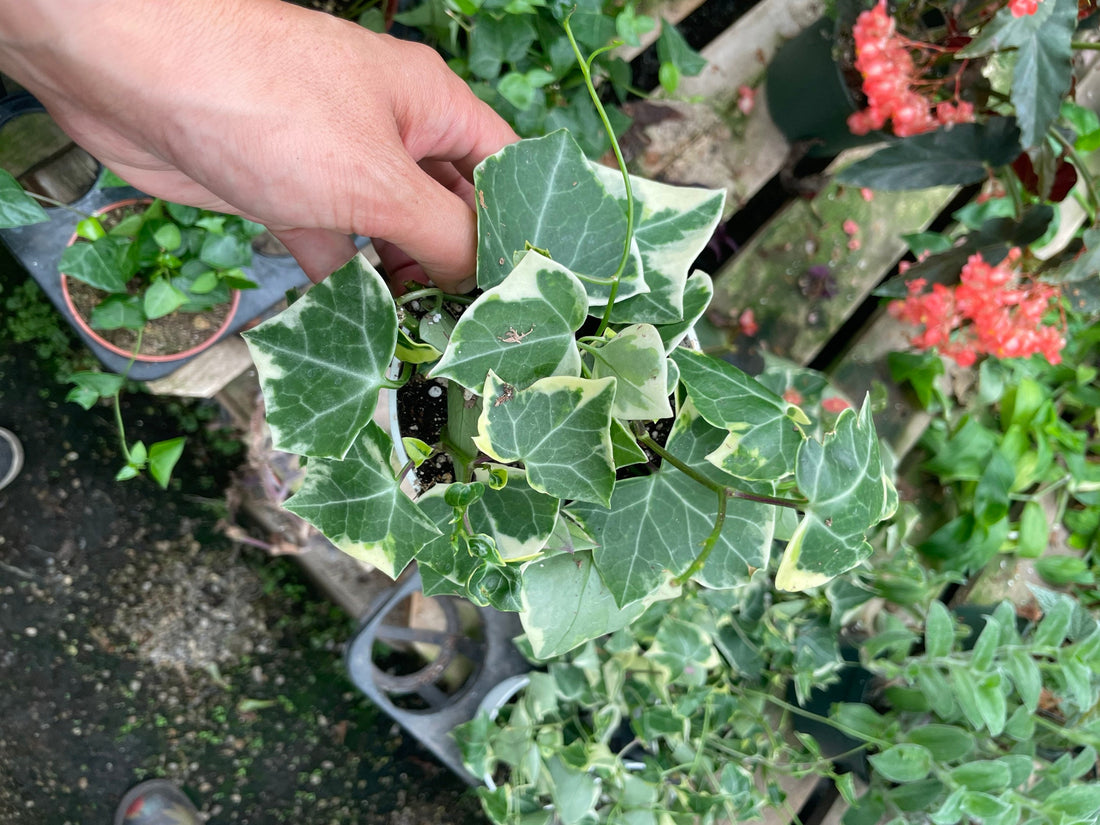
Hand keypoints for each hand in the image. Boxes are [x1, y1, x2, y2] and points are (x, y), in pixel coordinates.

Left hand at [0, 0, 517, 288]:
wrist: (128, 75)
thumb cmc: (267, 105)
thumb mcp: (378, 180)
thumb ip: (444, 234)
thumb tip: (486, 280)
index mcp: (432, 108)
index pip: (504, 172)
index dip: (526, 230)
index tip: (537, 296)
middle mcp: (392, 133)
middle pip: (449, 209)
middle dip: (464, 268)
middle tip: (480, 337)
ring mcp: (338, 164)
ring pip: (393, 234)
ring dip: (408, 284)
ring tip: (430, 345)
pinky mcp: (287, 194)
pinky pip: (335, 248)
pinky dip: (349, 287)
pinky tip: (365, 331)